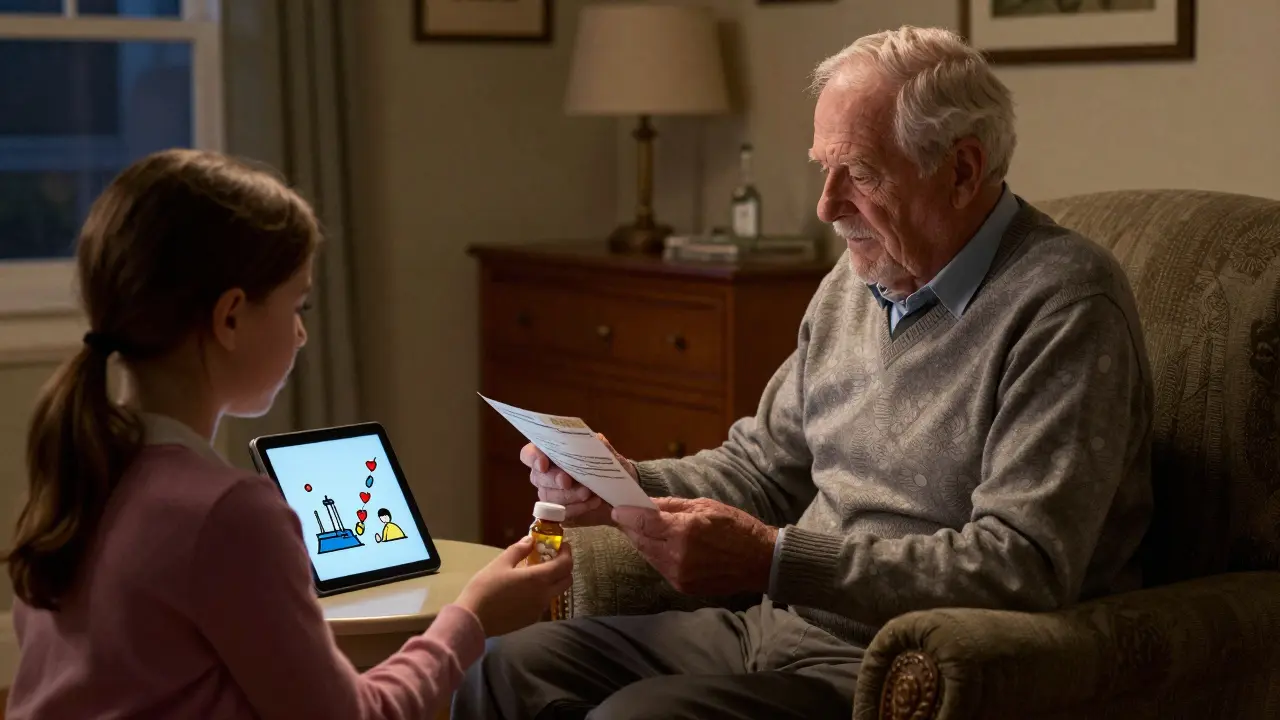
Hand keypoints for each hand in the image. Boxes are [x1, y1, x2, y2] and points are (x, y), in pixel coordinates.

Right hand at [455, 536, 573, 636]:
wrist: (473, 620)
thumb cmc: (485, 588)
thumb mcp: (500, 564)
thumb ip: (519, 550)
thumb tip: (530, 540)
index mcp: (539, 579)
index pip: (565, 564)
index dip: (567, 553)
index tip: (562, 545)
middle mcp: (544, 595)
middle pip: (567, 580)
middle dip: (564, 567)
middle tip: (552, 558)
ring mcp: (539, 610)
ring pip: (556, 593)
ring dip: (554, 581)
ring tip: (537, 572)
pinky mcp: (531, 620)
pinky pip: (544, 603)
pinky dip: (543, 593)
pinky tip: (526, 589)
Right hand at [521, 434, 637, 526]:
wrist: (614, 488)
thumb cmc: (602, 465)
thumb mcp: (603, 452)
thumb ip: (598, 445)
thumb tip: (597, 439)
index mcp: (549, 453)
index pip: (528, 454)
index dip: (532, 458)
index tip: (543, 464)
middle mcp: (544, 474)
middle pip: (538, 478)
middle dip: (553, 479)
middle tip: (568, 482)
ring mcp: (549, 493)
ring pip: (550, 497)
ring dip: (570, 496)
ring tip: (588, 493)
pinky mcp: (559, 511)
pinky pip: (563, 512)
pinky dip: (579, 508)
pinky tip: (593, 502)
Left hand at [611, 497, 777, 596]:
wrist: (760, 561)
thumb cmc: (736, 527)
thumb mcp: (705, 506)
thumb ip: (672, 506)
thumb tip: (647, 503)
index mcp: (684, 531)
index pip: (643, 522)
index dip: (626, 515)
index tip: (617, 509)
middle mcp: (677, 556)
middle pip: (640, 540)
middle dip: (632, 528)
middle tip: (628, 517)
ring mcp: (678, 575)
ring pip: (647, 555)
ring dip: (643, 542)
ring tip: (645, 529)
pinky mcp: (682, 586)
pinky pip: (660, 567)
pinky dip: (656, 555)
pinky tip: (662, 545)